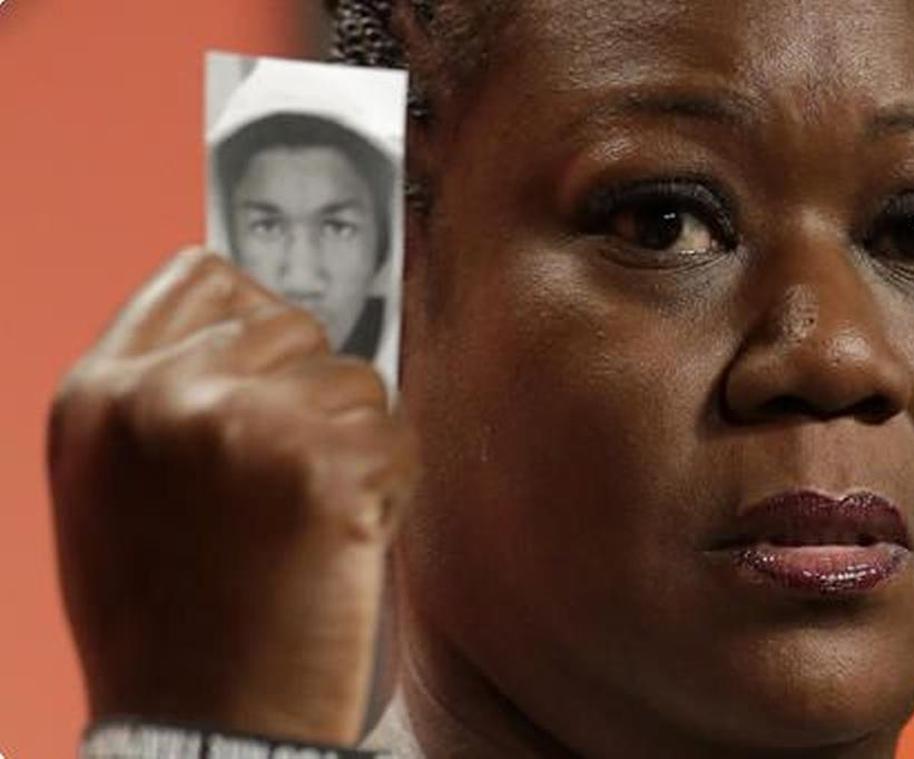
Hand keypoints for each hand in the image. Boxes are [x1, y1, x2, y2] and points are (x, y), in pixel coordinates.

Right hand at [48, 248, 415, 744]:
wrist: (198, 728)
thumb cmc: (167, 617)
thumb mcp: (116, 489)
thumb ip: (167, 397)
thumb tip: (256, 334)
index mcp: (100, 395)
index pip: (203, 278)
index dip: (254, 322)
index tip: (272, 375)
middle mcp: (166, 394)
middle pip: (295, 324)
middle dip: (310, 394)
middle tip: (285, 484)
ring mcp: (245, 426)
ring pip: (357, 380)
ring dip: (352, 444)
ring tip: (306, 524)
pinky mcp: (326, 470)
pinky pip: (398, 440)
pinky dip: (388, 489)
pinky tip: (340, 545)